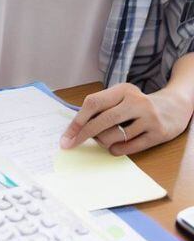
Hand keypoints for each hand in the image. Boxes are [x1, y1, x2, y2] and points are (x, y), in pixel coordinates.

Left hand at [60, 83, 193, 155]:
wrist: (174, 107)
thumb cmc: (137, 105)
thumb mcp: (120, 98)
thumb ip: (101, 108)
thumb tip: (74, 129)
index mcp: (123, 90)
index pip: (93, 103)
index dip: (77, 121)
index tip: (66, 136)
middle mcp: (137, 102)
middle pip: (102, 121)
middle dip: (83, 135)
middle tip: (71, 145)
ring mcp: (149, 118)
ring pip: (114, 137)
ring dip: (103, 142)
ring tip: (106, 139)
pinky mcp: (158, 133)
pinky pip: (128, 148)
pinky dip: (116, 150)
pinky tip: (115, 147)